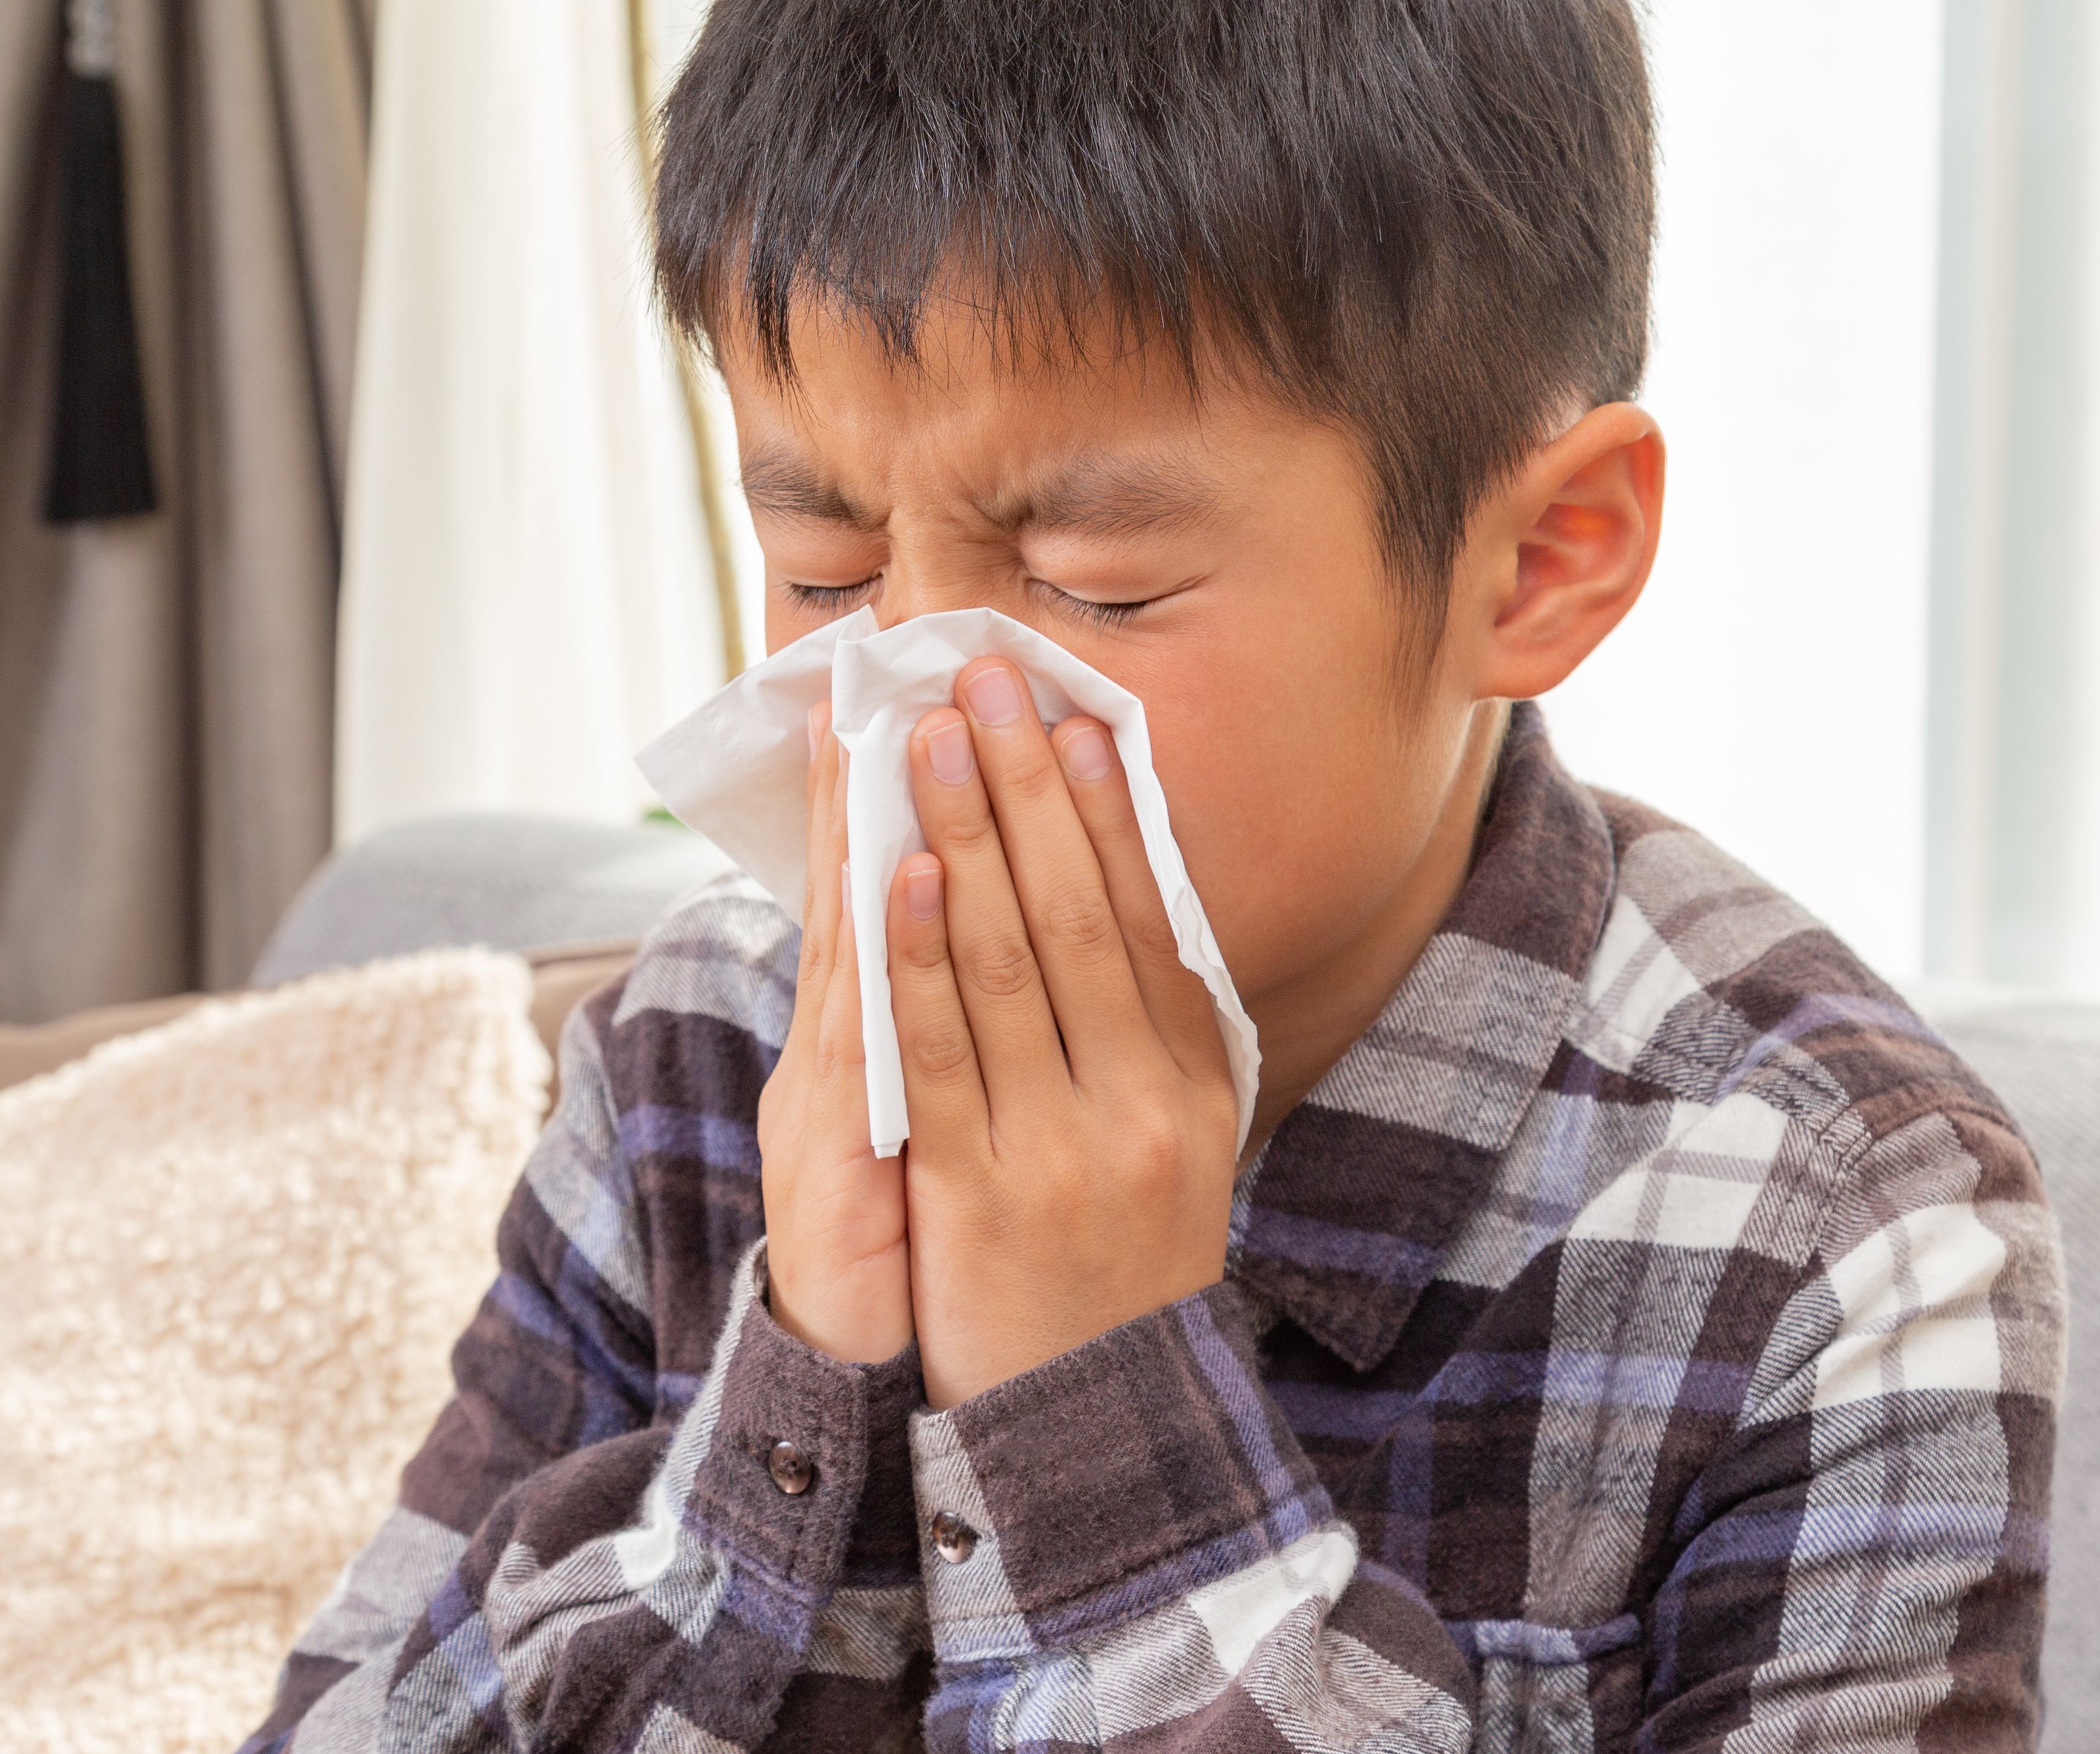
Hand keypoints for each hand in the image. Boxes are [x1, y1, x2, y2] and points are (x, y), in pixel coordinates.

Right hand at [758, 709, 913, 1365]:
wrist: (876, 1393)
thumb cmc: (909, 1252)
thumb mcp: (916, 1121)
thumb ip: (933, 1029)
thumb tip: (977, 922)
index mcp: (845, 1039)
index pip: (854, 884)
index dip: (857, 785)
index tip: (877, 683)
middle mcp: (825, 1053)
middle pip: (852, 886)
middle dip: (881, 771)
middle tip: (909, 657)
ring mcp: (828, 1099)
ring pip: (865, 936)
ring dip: (900, 821)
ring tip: (919, 715)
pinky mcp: (845, 1157)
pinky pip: (885, 1036)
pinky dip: (900, 947)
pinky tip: (910, 868)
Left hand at [884, 658, 1242, 1407]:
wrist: (1092, 1418)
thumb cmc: (1119, 1254)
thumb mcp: (1174, 1134)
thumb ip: (1150, 1022)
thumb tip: (1122, 877)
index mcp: (1196, 1075)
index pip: (1148, 909)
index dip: (1106, 804)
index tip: (1071, 709)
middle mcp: (1143, 1101)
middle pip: (1078, 911)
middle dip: (1025, 785)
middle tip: (984, 681)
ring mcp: (1063, 1147)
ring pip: (1007, 960)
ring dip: (963, 834)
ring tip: (925, 737)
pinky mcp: (980, 1193)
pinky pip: (940, 1050)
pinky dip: (920, 952)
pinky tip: (903, 871)